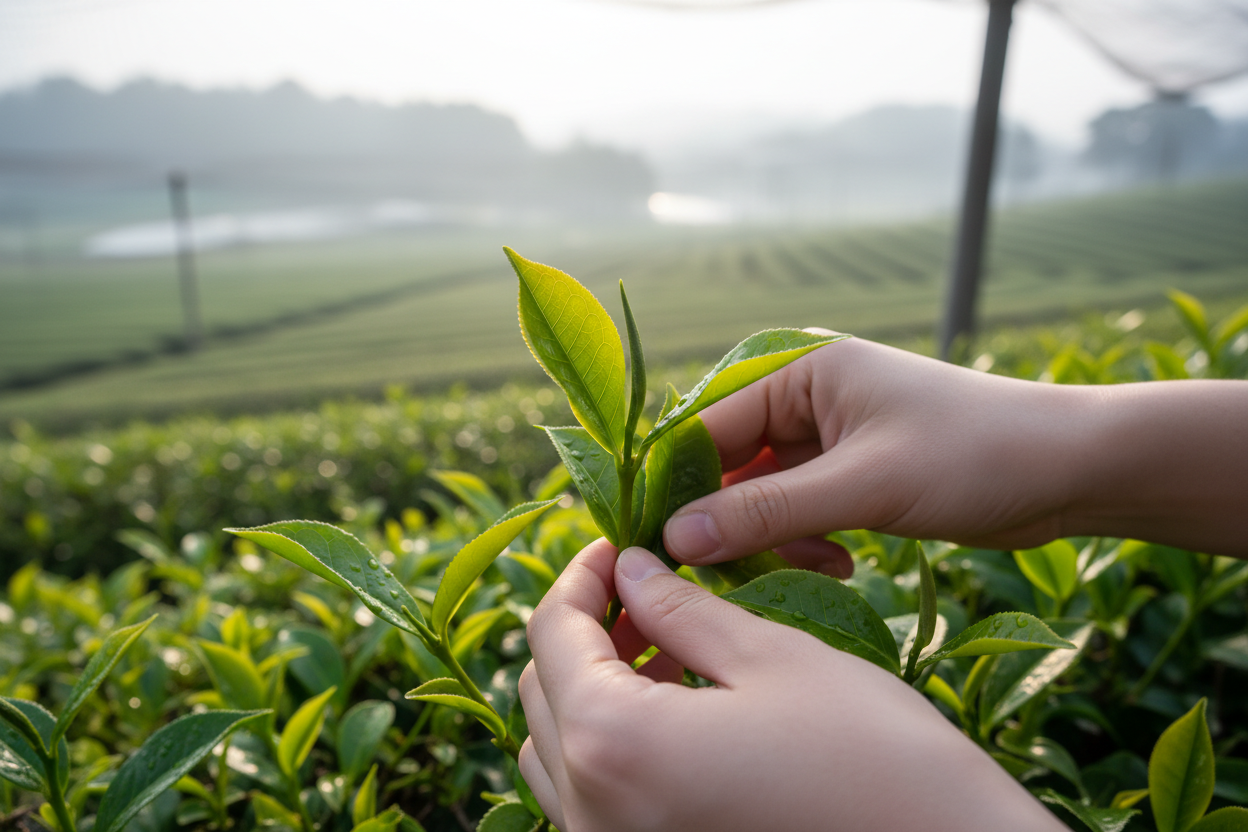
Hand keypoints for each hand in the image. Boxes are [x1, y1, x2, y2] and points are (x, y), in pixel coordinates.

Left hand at [518, 539, 1064, 831]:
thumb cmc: (873, 755)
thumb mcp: (771, 658)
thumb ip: (682, 610)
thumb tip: (633, 570)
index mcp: (614, 744)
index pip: (552, 635)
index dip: (581, 577)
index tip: (618, 545)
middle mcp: (593, 813)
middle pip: (543, 693)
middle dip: (584, 629)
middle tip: (644, 588)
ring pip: (558, 753)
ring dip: (592, 687)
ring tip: (662, 646)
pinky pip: (592, 800)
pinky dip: (612, 744)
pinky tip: (677, 710)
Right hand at [663, 336, 1247, 562]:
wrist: (1072, 470)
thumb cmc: (972, 456)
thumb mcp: (864, 485)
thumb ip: (769, 512)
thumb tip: (676, 539)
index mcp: (803, 372)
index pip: (710, 426)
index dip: (678, 484)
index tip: (654, 541)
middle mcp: (809, 399)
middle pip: (733, 463)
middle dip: (727, 518)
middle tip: (716, 574)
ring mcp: (832, 440)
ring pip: (765, 495)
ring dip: (773, 537)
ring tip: (810, 565)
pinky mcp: (856, 476)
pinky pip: (802, 512)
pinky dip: (806, 541)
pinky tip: (841, 563)